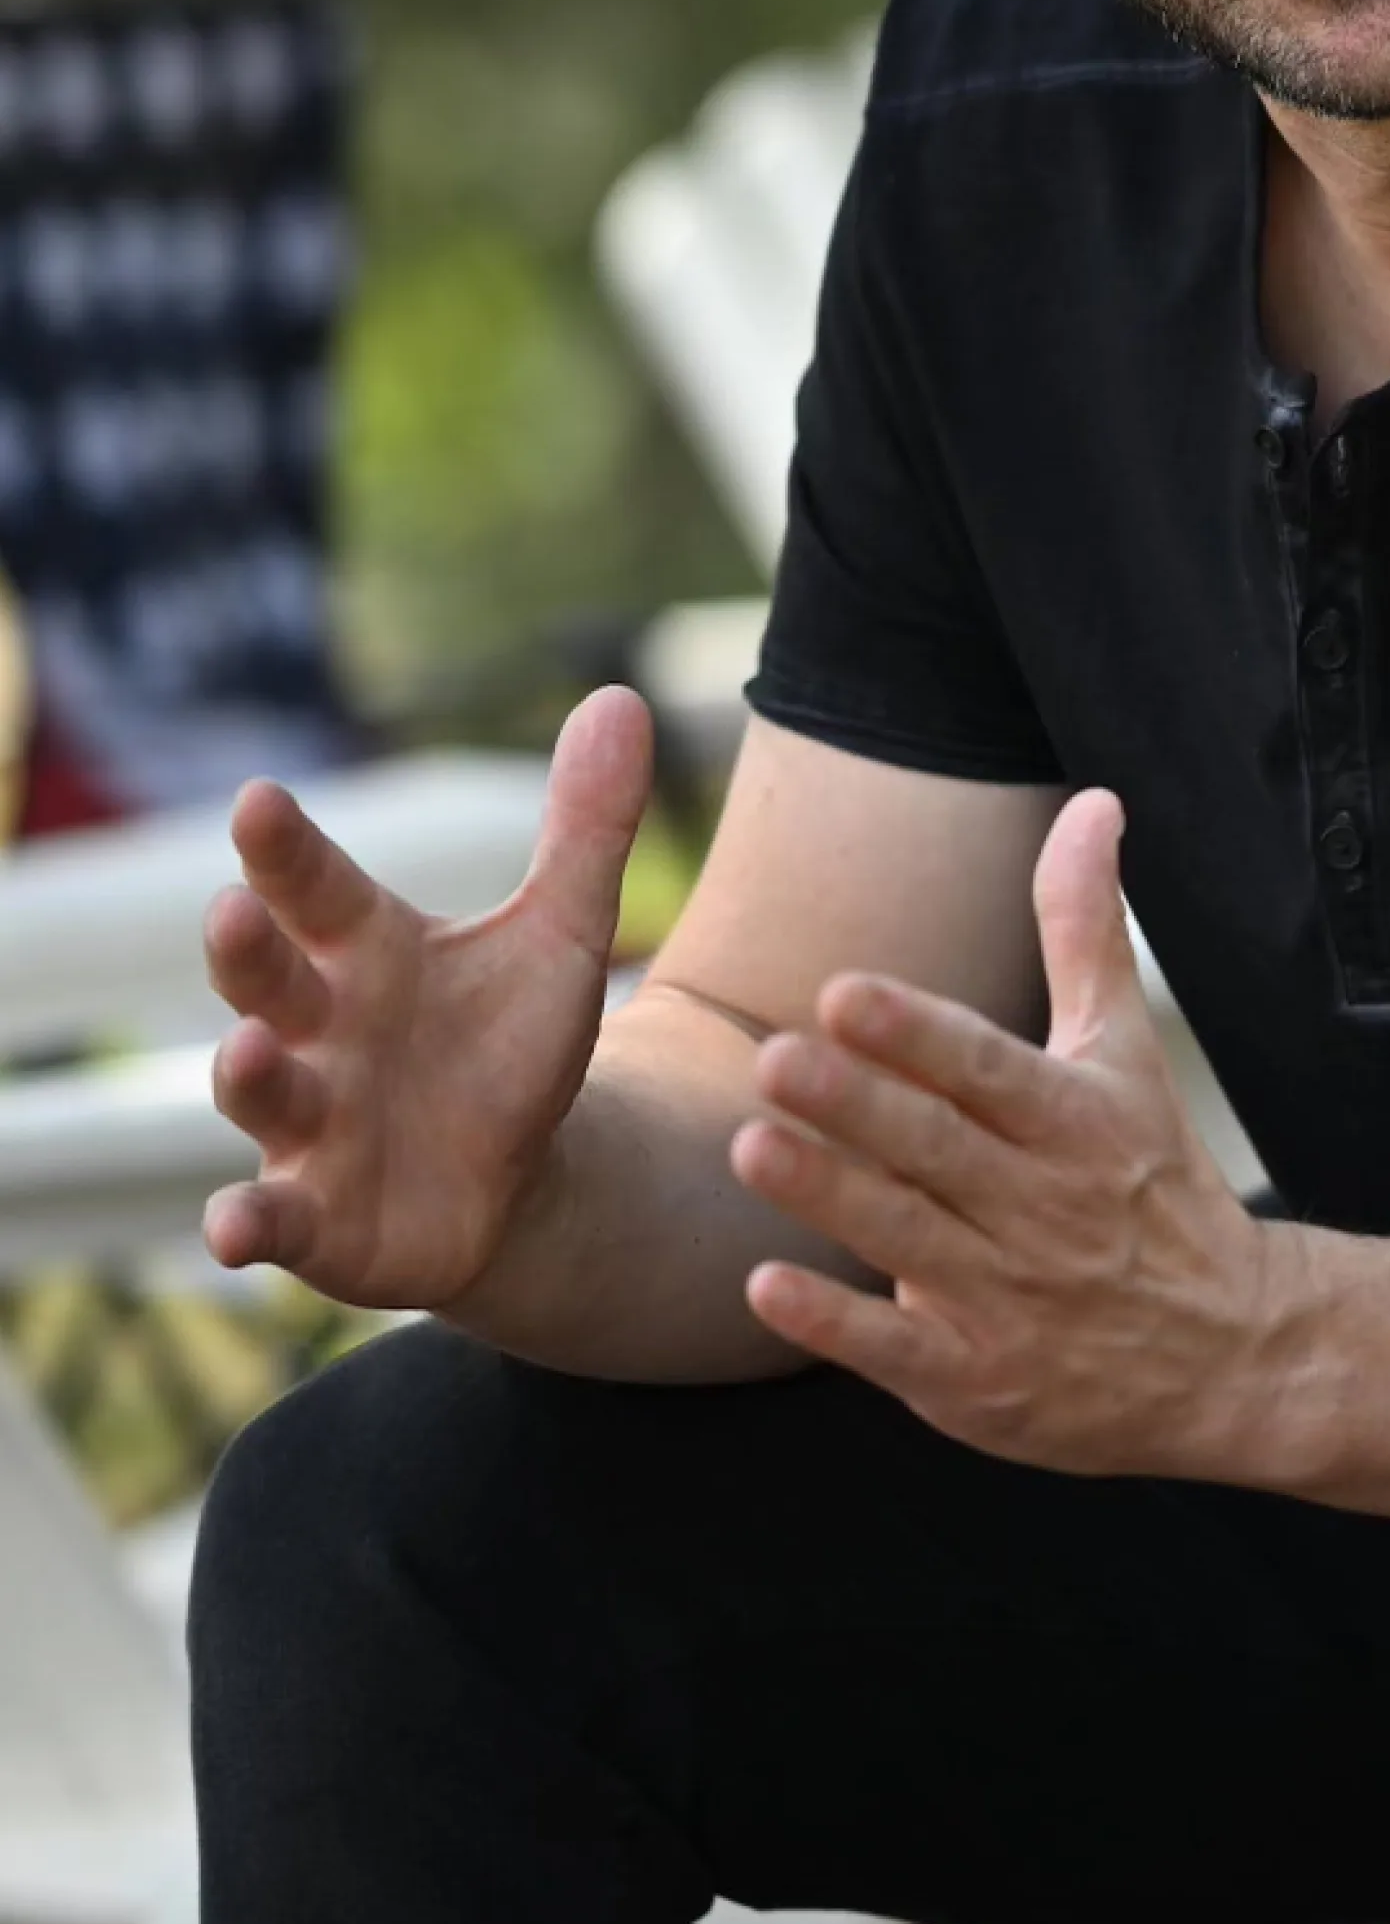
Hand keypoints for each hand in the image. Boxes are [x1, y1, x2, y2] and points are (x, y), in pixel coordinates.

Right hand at [199, 686, 654, 1309]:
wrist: (516, 1180)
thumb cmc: (510, 1045)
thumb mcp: (560, 935)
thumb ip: (585, 827)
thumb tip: (623, 693)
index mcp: (367, 951)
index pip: (318, 887)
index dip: (287, 848)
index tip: (262, 798)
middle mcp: (318, 1030)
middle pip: (269, 979)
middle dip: (245, 950)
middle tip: (231, 909)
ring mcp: (308, 1125)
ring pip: (261, 1091)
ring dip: (246, 1072)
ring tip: (251, 1046)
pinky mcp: (318, 1218)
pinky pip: (269, 1219)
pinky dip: (247, 1223)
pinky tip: (230, 1230)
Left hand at [728, 787, 1291, 1478]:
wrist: (1233, 1351)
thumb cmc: (1156, 1182)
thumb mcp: (1126, 1055)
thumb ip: (1086, 931)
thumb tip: (1091, 804)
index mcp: (1076, 1121)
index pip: (988, 1069)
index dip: (918, 1034)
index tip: (845, 992)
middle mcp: (1044, 1206)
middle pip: (938, 1149)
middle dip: (857, 1106)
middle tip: (771, 1058)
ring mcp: (1010, 1297)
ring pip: (907, 1239)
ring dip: (829, 1196)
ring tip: (746, 1148)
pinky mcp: (978, 1379)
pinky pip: (897, 1350)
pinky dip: (834, 1324)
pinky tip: (763, 1288)